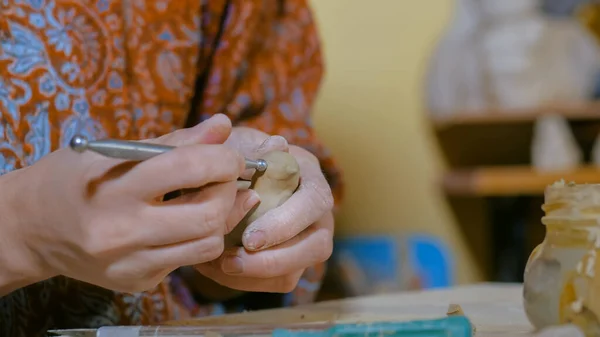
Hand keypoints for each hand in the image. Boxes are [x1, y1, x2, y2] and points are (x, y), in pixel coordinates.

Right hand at [0, 114, 257, 293]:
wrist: (31, 228)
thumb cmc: (72, 178)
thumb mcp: (114, 149)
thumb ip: (175, 141)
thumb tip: (223, 126)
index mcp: (115, 187)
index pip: (192, 168)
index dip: (225, 158)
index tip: (229, 156)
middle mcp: (122, 231)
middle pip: (209, 214)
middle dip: (228, 190)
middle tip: (223, 178)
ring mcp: (130, 263)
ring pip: (208, 244)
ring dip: (220, 217)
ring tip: (208, 199)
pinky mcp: (137, 281)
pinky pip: (189, 260)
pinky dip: (197, 238)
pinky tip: (183, 222)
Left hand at [194, 127, 333, 292]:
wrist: (223, 173)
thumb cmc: (233, 155)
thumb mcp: (238, 143)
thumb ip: (253, 146)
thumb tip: (277, 144)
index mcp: (308, 174)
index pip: (315, 202)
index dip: (286, 224)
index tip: (249, 238)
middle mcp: (316, 210)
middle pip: (318, 246)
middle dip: (275, 260)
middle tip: (231, 261)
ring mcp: (306, 238)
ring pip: (297, 270)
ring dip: (257, 274)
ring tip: (219, 264)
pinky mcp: (291, 261)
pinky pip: (278, 281)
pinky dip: (246, 280)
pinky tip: (217, 267)